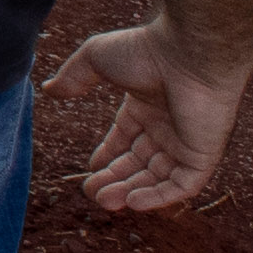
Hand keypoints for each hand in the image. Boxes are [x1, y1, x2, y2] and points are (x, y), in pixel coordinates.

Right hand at [50, 18, 250, 213]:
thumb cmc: (146, 50)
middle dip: (115, 179)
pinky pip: (183, 185)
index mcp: (146, 105)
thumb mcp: (95, 58)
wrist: (189, 54)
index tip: (91, 170)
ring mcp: (187, 141)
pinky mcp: (204, 155)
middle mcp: (168, 126)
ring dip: (132, 191)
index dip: (109, 156)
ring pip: (158, 177)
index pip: (126, 138)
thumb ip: (72, 77)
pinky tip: (133, 202)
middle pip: (139, 162)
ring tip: (106, 202)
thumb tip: (49, 90)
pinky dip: (160, 197)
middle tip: (92, 194)